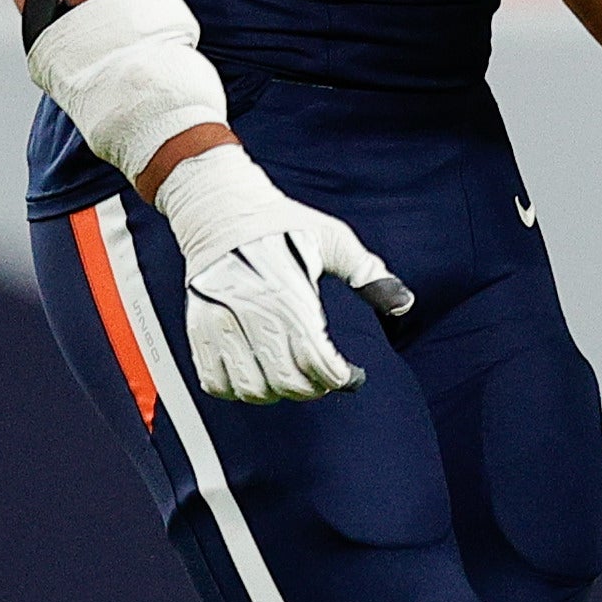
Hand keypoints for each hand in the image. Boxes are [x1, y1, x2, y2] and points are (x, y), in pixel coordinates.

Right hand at [152, 143, 414, 403]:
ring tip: (290, 379)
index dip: (340, 378)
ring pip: (250, 390)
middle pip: (286, 382)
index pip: (317, 361)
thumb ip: (369, 274)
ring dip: (276, 394)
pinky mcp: (198, 329)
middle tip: (323, 379)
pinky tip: (256, 376)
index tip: (351, 375)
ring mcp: (220, 323)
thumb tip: (404, 305)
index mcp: (289, 293)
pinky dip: (237, 391)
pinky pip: (214, 382)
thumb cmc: (282, 223)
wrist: (219, 207)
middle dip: (313, 389)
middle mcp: (252, 312)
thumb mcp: (333, 238)